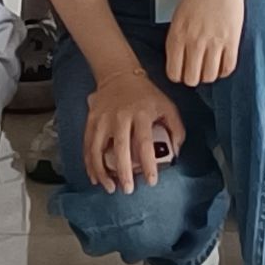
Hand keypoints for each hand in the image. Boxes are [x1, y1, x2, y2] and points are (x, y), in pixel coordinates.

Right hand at [81, 56, 185, 193]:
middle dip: (123, 172)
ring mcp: (103, 119)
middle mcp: (120, 116)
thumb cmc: (146, 95)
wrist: (119, 75)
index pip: (145, 142)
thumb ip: (176, 129)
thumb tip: (175, 153)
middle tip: (127, 190)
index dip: (148, 164)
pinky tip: (95, 176)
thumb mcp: (167, 106)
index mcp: (141, 113)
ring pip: (98, 149)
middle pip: (120, 148)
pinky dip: (89, 163)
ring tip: (110, 188)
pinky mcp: (91, 120)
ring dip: (102, 171)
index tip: (151, 181)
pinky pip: (88, 145)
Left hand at [162, 0, 250, 88]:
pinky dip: (225, 69)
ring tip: (211, 64)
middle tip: (198, 68)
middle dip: (194, 77)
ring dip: (210, 74)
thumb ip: (177, 40)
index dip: (179, 75)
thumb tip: (179, 63)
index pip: (173, 73)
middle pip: (192, 79)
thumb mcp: (178, 16)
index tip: (184, 70)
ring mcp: (213, 42)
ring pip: (210, 77)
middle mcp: (194, 41)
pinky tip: (223, 61)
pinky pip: (228, 68)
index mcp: (177, 35)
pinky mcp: (232, 40)